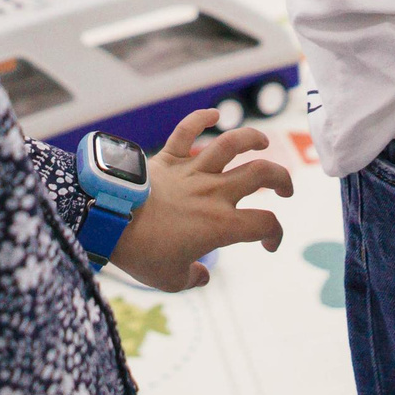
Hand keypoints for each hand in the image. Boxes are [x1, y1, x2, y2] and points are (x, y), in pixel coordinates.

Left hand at [105, 110, 292, 290]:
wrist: (110, 220)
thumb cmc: (141, 253)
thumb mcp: (171, 280)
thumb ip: (193, 277)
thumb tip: (202, 274)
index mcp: (221, 225)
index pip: (265, 224)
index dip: (276, 234)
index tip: (268, 243)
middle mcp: (213, 193)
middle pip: (261, 174)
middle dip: (281, 178)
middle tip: (284, 188)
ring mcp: (191, 172)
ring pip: (231, 144)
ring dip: (252, 139)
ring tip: (262, 142)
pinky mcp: (168, 159)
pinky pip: (187, 131)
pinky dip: (201, 118)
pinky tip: (214, 114)